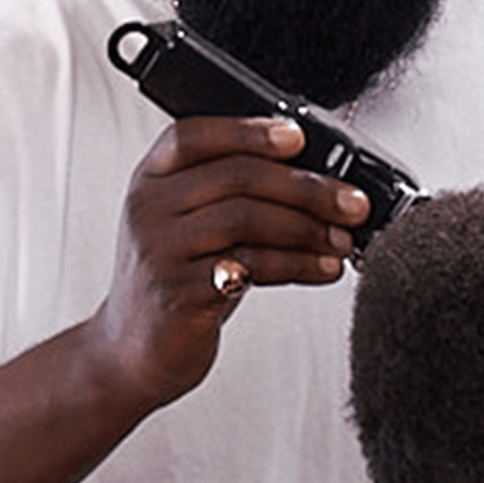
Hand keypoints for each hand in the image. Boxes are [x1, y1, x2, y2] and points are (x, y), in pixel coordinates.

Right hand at [87, 116, 371, 409]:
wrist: (131, 352)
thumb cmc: (177, 280)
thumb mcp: (189, 226)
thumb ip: (231, 195)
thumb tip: (318, 178)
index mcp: (150, 179)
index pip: (193, 135)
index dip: (249, 131)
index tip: (299, 138)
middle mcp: (147, 208)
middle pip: (236, 176)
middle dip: (306, 188)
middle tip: (352, 203)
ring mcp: (159, 251)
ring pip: (246, 219)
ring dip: (308, 228)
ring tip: (343, 239)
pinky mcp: (178, 294)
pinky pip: (250, 267)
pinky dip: (298, 265)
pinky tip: (324, 268)